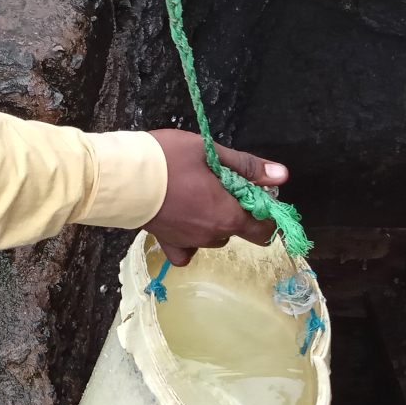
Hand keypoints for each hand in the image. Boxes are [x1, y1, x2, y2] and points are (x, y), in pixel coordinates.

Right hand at [144, 129, 288, 266]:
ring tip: (194, 195)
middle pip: (238, 230)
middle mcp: (214, 234)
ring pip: (214, 237)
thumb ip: (246, 166)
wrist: (123, 176)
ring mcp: (190, 242)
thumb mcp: (209, 152)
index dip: (264, 210)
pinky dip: (190, 242)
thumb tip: (282, 175)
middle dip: (235, 211)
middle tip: (217, 185)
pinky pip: (187, 252)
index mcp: (229, 214)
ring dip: (212, 221)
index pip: (264, 227)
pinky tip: (183, 223)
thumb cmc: (167, 159)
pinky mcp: (168, 244)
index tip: (251, 191)